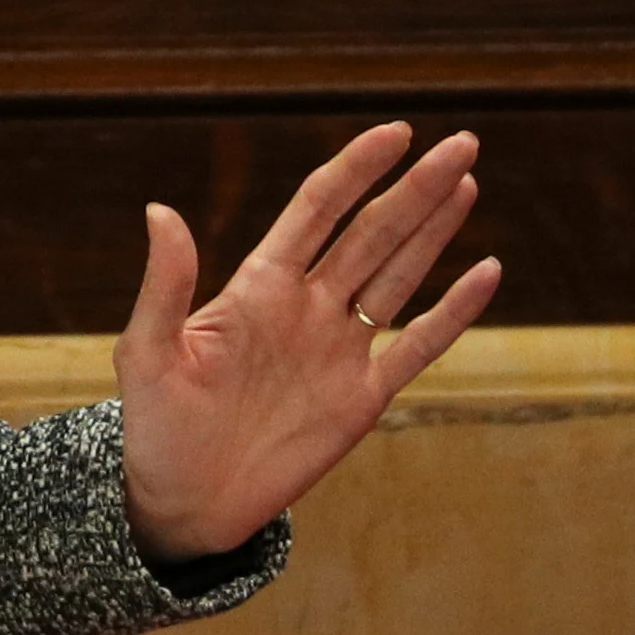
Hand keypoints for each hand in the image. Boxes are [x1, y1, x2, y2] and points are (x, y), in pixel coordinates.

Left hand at [114, 123, 503, 560]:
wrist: (184, 502)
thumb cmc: (155, 425)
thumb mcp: (148, 353)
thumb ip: (164, 285)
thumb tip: (159, 209)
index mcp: (258, 286)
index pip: (317, 209)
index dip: (356, 169)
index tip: (395, 132)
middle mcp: (307, 307)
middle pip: (372, 233)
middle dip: (415, 188)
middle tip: (462, 143)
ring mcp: (339, 349)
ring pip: (399, 275)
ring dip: (434, 230)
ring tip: (467, 181)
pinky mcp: (362, 397)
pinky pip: (418, 347)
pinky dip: (454, 312)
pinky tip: (487, 271)